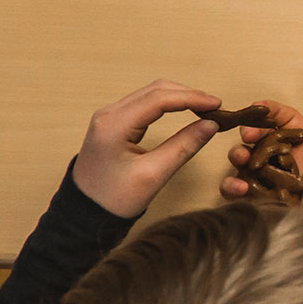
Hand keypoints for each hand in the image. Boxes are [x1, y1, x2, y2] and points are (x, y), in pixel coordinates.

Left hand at [73, 80, 223, 217]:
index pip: (159, 99)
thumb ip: (184, 146)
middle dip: (188, 95)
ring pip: (150, 94)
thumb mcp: (154, 175)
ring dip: (179, 98)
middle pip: (155, 90)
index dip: (192, 98)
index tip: (217, 105)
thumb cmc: (115, 199)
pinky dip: (168, 105)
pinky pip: (144, 104)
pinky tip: (184, 112)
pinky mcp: (114, 123)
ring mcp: (110, 116)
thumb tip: (211, 125)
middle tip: (215, 108)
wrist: (84, 213)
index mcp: (114, 124)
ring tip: (204, 109)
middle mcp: (109, 114)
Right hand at [221, 95, 302, 208]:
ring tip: (241, 159)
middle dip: (250, 132)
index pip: (285, 122)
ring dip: (238, 155)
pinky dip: (232, 185)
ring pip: (243, 160)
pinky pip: (234, 188)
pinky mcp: (253, 201)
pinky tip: (240, 187)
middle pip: (260, 138)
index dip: (271, 113)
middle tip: (247, 135)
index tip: (258, 108)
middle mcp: (284, 164)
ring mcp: (267, 182)